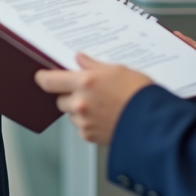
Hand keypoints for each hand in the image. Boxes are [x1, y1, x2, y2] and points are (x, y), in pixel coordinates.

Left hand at [36, 54, 151, 144]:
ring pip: (70, 113)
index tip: (41, 76)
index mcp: (85, 82)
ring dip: (78, 109)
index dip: (42, 78)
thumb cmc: (141, 95)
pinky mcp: (90, 136)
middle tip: (85, 89)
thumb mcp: (119, 70)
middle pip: (59, 99)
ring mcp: (84, 121)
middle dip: (68, 94)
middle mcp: (80, 103)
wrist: (154, 123)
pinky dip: (88, 121)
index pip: (49, 81)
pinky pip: (81, 126)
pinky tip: (104, 115)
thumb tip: (80, 59)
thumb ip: (94, 65)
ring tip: (100, 103)